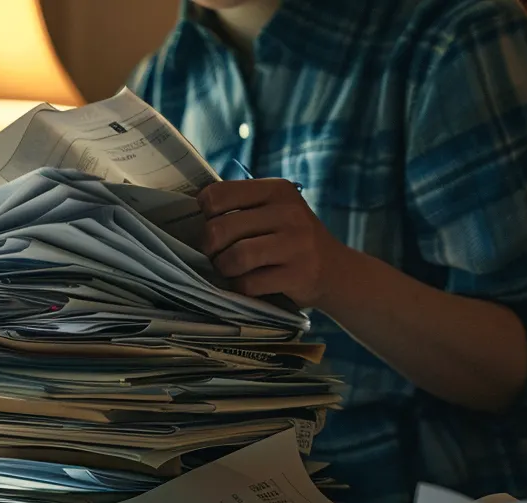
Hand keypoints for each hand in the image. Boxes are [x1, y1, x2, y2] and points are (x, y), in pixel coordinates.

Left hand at [196, 178, 361, 308]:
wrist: (336, 270)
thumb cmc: (290, 239)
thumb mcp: (273, 210)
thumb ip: (239, 206)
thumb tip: (189, 214)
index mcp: (276, 190)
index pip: (217, 194)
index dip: (204, 213)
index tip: (212, 224)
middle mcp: (288, 212)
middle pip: (220, 229)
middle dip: (210, 247)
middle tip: (216, 254)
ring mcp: (296, 244)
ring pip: (234, 257)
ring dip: (223, 268)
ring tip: (230, 270)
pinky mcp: (298, 275)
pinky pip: (249, 283)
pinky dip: (240, 287)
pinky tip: (247, 283)